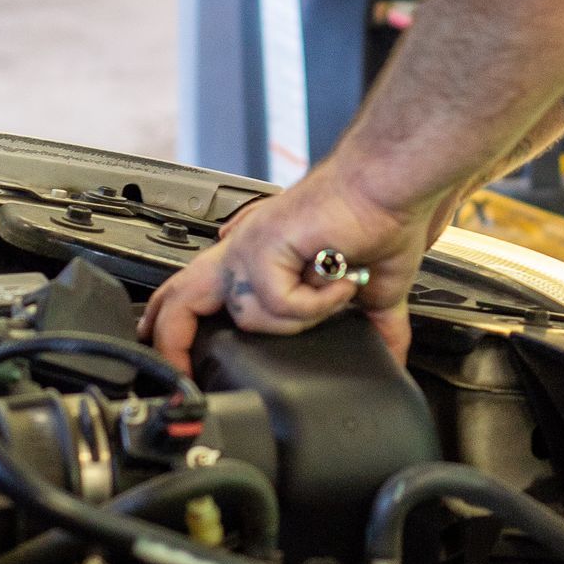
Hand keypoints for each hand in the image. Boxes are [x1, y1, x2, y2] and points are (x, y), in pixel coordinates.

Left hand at [138, 154, 443, 372]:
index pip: (197, 292)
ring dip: (300, 318)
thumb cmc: (380, 218)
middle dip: (171, 341)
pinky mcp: (262, 247)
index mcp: (260, 256)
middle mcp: (245, 250)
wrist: (388, 187)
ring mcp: (249, 248)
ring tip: (334, 290)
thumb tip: (393, 357)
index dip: (177, 325)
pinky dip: (317, 303)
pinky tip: (339, 280)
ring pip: (247, 316)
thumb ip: (371, 324)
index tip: (175, 357)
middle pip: (178, 298)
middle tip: (184, 377)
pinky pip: (278, 304)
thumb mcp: (372, 290)